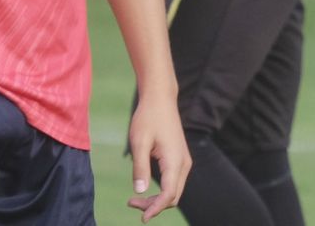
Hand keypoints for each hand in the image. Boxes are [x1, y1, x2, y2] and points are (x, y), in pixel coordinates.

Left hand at [124, 91, 189, 221]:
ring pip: (174, 190)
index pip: (169, 194)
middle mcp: (183, 163)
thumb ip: (140, 167)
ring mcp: (183, 161)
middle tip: (130, 203)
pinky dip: (161, 191)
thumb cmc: (148, 118)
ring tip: (134, 199)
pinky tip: (145, 189)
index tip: (142, 218)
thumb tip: (139, 191)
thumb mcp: (139, 142)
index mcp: (175, 160)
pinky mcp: (180, 158)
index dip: (156, 208)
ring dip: (157, 199)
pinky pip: (174, 182)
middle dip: (154, 205)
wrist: (160, 99)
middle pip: (173, 196)